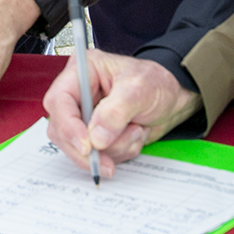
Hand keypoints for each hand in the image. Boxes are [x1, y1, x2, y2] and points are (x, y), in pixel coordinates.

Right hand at [43, 52, 202, 177]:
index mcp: (82, 72)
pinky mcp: (95, 136)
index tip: (87, 145)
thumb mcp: (140, 88)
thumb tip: (95, 138)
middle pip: (62, 130)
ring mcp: (85, 118)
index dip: (68, 125)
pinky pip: (97, 156)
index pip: (59, 100)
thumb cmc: (156, 83)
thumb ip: (116, 111)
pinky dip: (119, 153)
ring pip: (80, 148)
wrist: (173, 100)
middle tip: (107, 161)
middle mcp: (79, 95)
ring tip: (135, 130)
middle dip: (88, 148)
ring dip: (112, 149)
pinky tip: (134, 135)